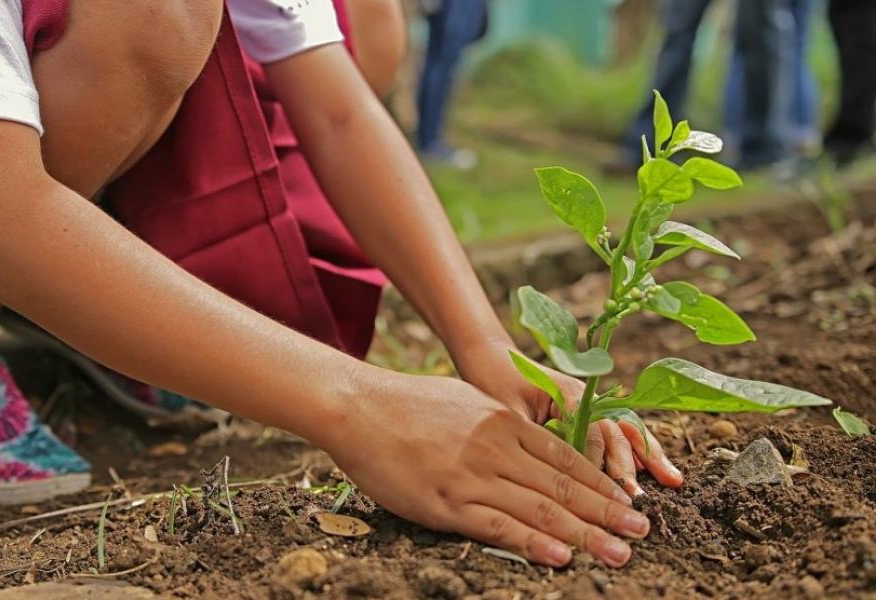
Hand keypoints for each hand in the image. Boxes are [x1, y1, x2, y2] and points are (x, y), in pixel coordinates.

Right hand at [317, 368, 651, 566]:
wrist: (358, 407)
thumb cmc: (407, 403)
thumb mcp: (465, 401)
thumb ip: (500, 423)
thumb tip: (526, 440)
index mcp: (503, 422)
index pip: (565, 458)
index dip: (601, 483)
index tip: (628, 501)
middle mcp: (496, 448)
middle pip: (563, 487)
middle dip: (607, 512)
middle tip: (641, 532)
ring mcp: (472, 476)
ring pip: (540, 510)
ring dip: (585, 534)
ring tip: (619, 552)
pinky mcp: (446, 502)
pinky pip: (498, 527)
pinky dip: (533, 543)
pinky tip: (562, 556)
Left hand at [451, 338, 683, 496]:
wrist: (491, 357)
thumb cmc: (494, 383)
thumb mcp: (507, 412)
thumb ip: (532, 437)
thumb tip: (547, 474)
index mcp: (568, 394)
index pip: (591, 433)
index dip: (597, 464)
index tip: (604, 493)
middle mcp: (587, 397)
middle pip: (614, 432)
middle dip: (628, 467)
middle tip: (637, 499)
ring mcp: (591, 403)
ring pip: (626, 431)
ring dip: (647, 456)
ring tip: (672, 480)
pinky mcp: (589, 412)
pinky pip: (620, 431)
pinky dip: (640, 450)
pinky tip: (661, 470)